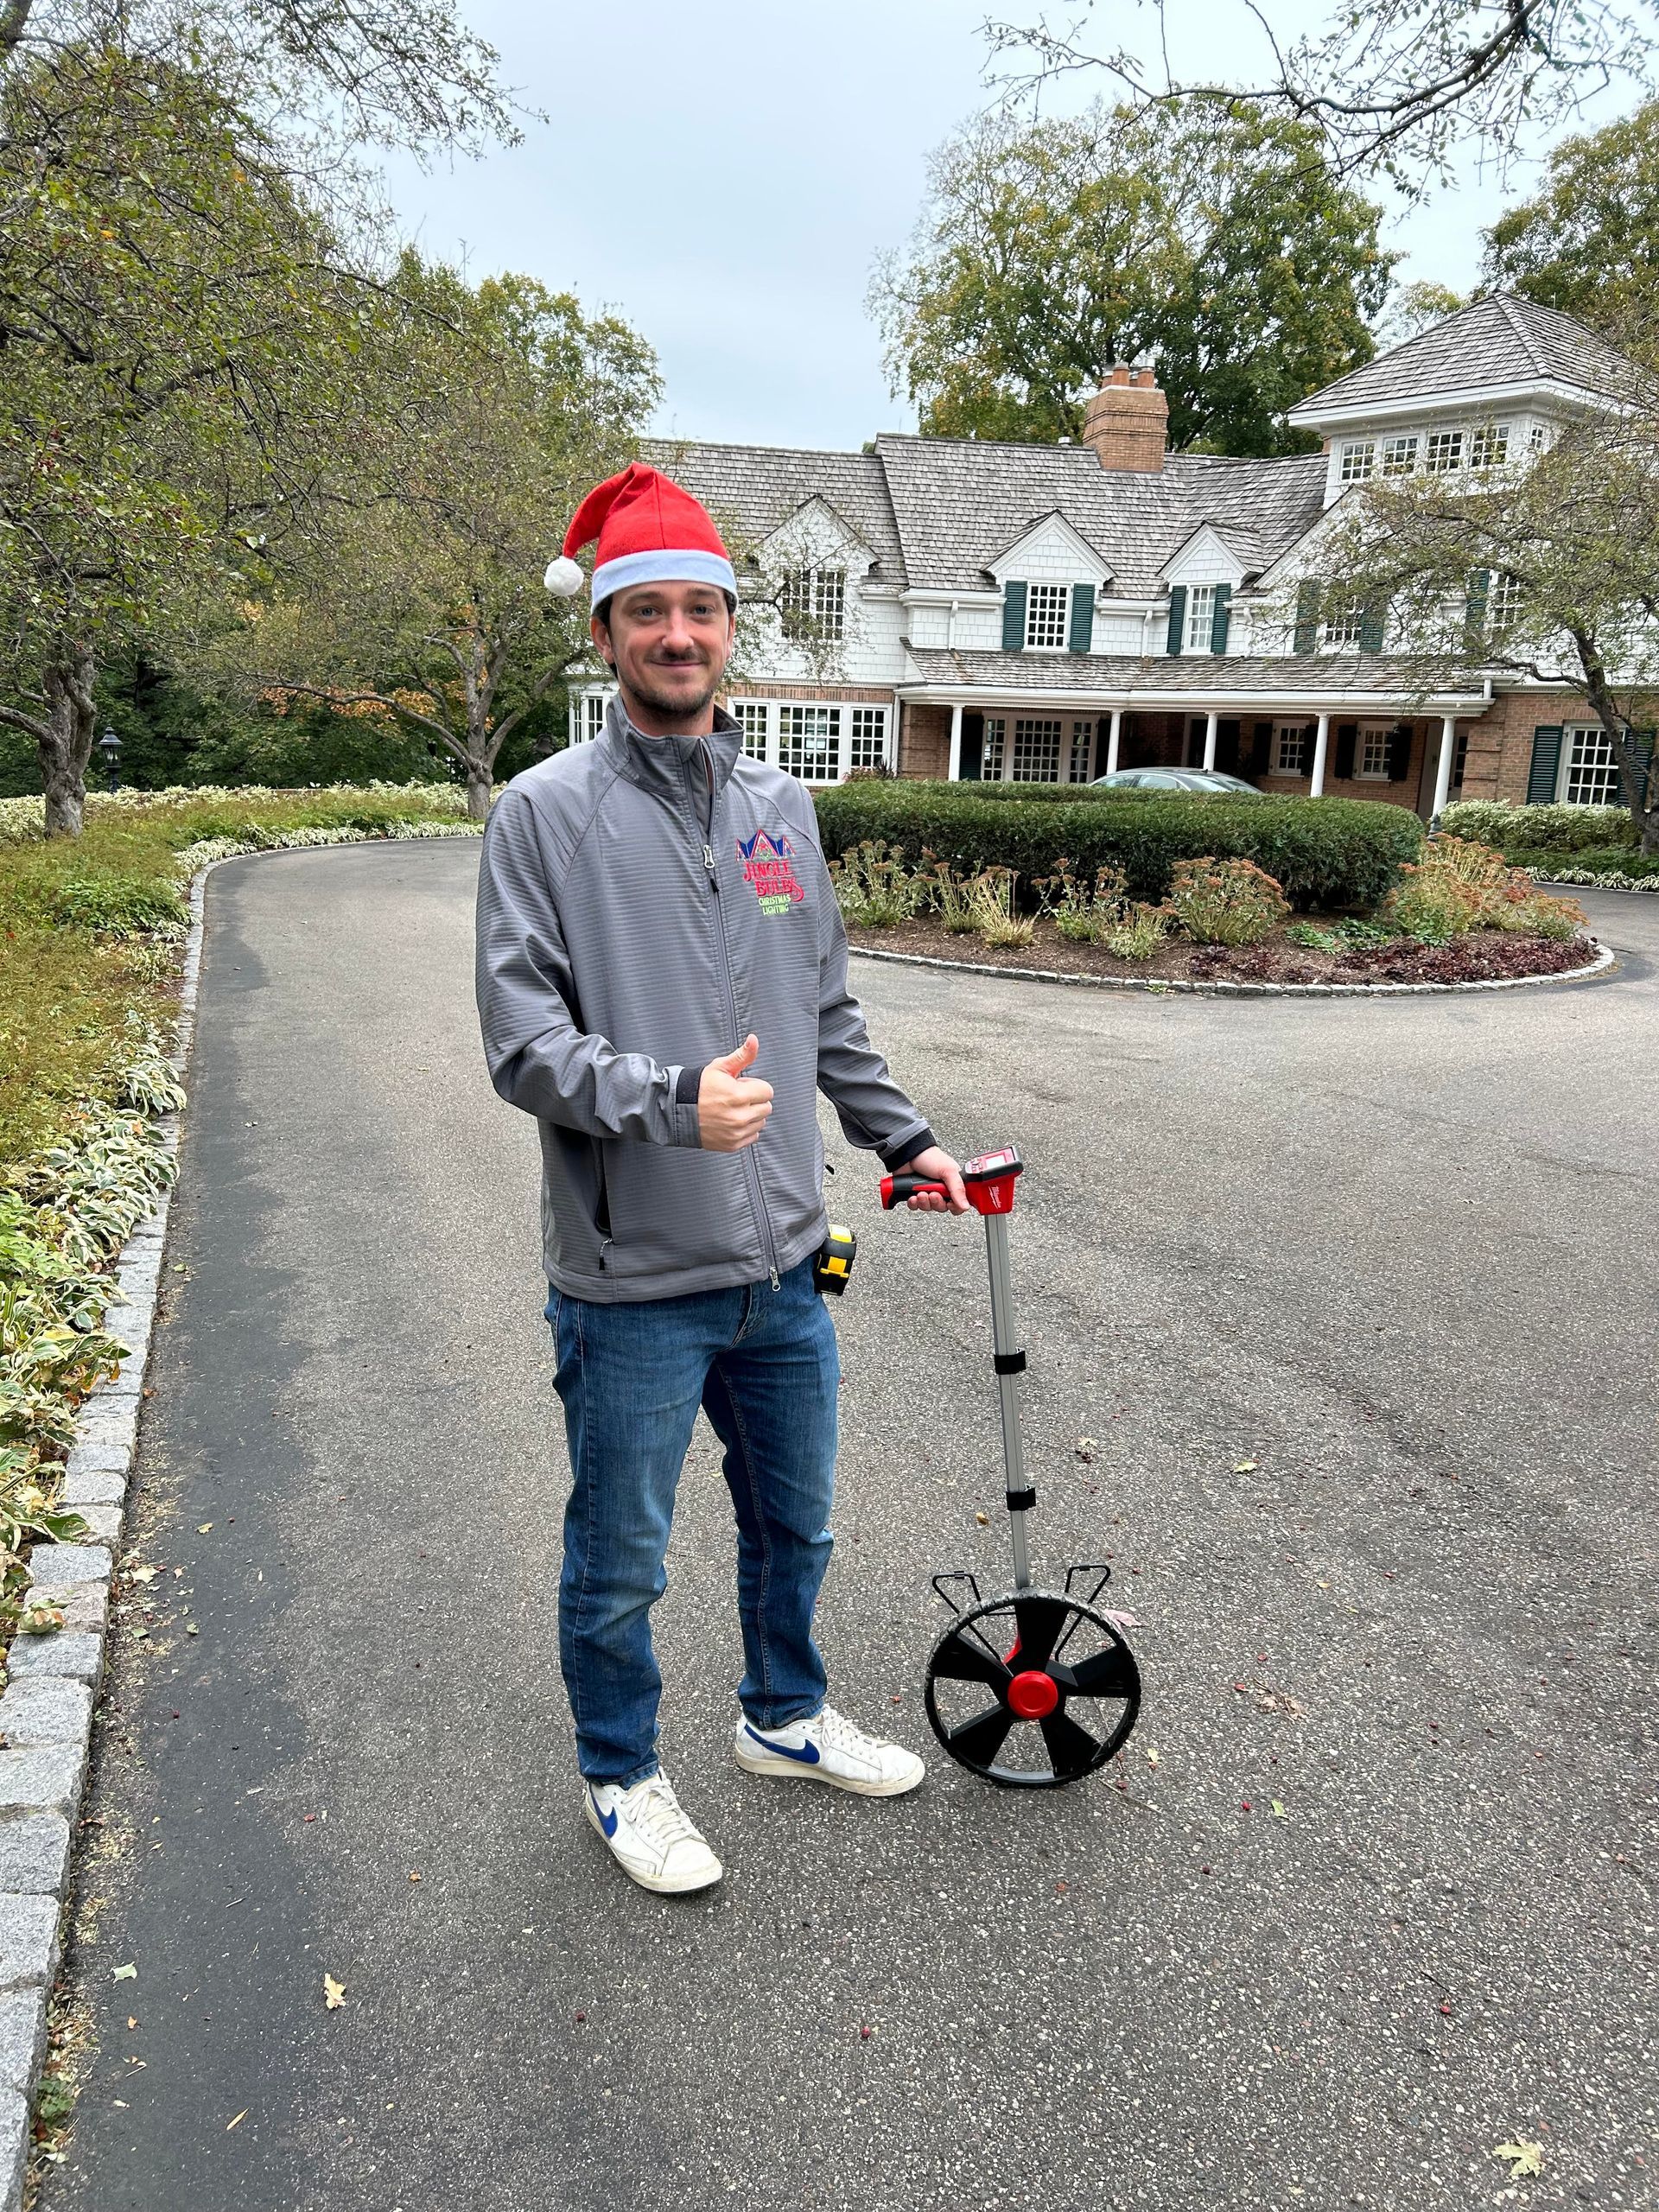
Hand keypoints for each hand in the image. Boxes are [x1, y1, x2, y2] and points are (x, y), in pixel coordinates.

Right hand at [698, 1033, 773, 1152]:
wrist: (679, 1111)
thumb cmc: (700, 1087)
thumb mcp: (720, 1067)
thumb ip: (742, 1055)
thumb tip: (754, 1040)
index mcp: (739, 1095)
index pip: (767, 1091)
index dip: (755, 1086)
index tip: (741, 1086)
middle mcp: (739, 1116)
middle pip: (766, 1107)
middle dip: (754, 1100)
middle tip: (735, 1098)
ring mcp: (736, 1132)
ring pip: (761, 1122)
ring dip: (751, 1115)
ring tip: (732, 1109)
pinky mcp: (733, 1144)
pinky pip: (753, 1136)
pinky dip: (745, 1129)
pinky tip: (730, 1122)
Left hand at [897, 1144, 969, 1214]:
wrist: (907, 1153)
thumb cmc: (929, 1157)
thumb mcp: (948, 1171)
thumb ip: (958, 1189)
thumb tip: (966, 1206)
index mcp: (952, 1183)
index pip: (958, 1203)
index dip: (954, 1207)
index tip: (949, 1204)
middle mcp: (940, 1189)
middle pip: (942, 1207)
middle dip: (936, 1203)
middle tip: (933, 1194)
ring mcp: (927, 1192)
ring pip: (928, 1207)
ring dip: (924, 1202)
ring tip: (921, 1193)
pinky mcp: (913, 1194)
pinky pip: (915, 1206)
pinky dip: (914, 1203)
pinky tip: (913, 1196)